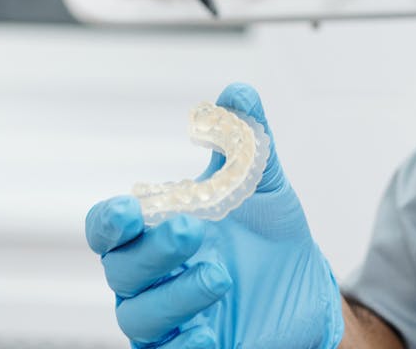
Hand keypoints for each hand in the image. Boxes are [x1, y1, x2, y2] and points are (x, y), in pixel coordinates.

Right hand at [86, 84, 344, 347]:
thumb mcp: (263, 183)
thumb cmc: (267, 235)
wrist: (308, 287)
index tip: (129, 209)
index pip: (108, 230)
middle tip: (195, 229)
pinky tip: (207, 331)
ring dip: (174, 295)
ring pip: (141, 317)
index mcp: (153, 231)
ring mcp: (170, 319)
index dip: (109, 221)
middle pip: (122, 270)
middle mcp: (151, 277)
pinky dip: (184, 344)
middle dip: (153, 250)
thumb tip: (237, 93)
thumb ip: (246, 138)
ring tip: (220, 276)